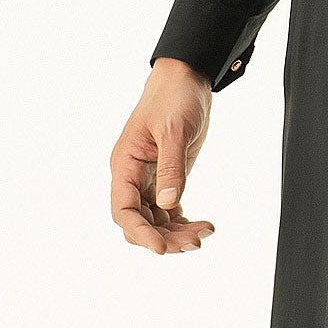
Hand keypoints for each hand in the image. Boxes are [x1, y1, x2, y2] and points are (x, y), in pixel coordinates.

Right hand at [110, 59, 218, 252]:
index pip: (123, 210)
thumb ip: (171, 168)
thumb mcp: (174, 131)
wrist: (186, 79)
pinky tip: (202, 225)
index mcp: (125, 164)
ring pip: (156, 220)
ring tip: (204, 233)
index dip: (140, 233)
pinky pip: (169, 211)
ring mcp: (150, 179)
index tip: (161, 249)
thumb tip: (169, 203)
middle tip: (194, 242)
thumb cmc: (174, 97)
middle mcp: (133, 176)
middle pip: (139, 222)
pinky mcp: (167, 178)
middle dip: (164, 237)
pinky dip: (183, 222)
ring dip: (177, 232)